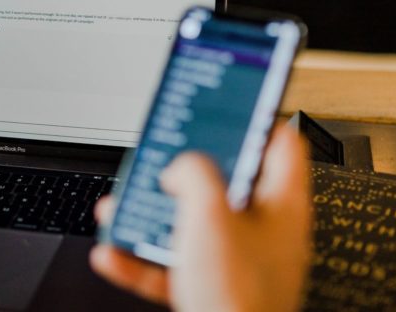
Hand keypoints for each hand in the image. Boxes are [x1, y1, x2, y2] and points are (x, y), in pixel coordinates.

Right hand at [90, 126, 311, 311]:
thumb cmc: (238, 296)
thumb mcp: (208, 213)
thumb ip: (193, 173)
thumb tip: (180, 166)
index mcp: (281, 205)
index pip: (279, 143)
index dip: (253, 117)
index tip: (228, 103)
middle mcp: (265, 233)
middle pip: (224, 185)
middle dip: (183, 172)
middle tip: (162, 157)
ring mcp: (239, 264)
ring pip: (191, 226)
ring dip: (152, 216)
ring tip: (123, 206)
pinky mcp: (213, 291)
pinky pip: (173, 266)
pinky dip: (141, 259)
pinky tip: (113, 252)